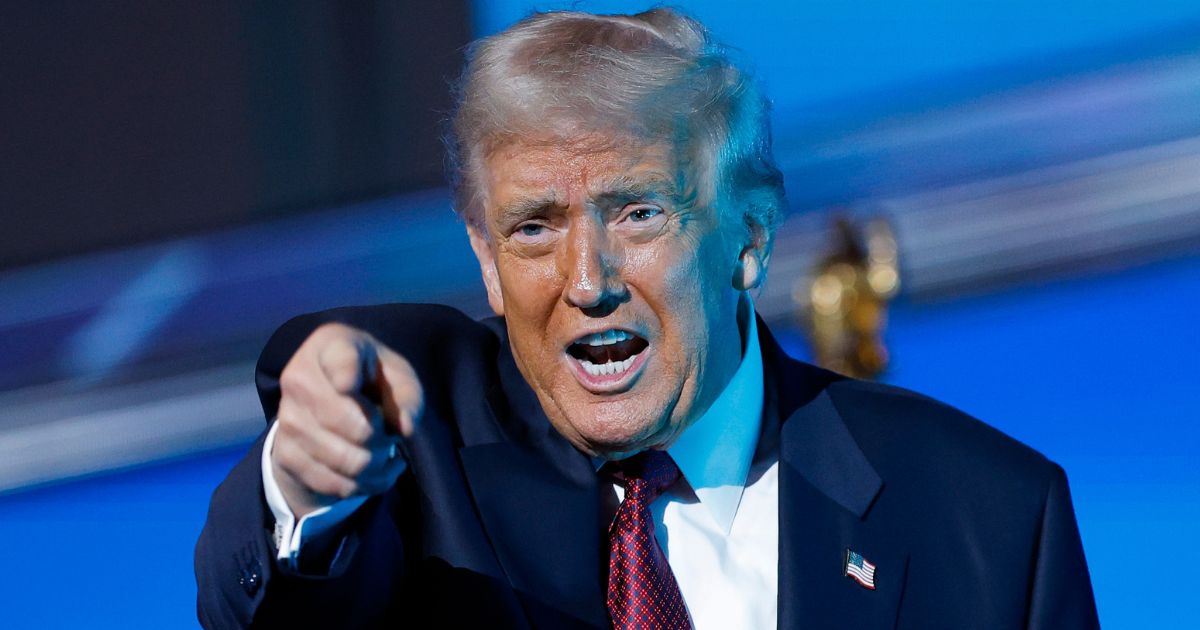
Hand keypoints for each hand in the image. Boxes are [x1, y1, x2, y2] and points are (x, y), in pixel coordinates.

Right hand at [270, 323, 422, 518]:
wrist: (326, 401)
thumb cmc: (371, 380)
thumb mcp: (397, 376)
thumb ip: (407, 396)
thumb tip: (404, 428)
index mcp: (330, 344)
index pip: (339, 360)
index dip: (345, 375)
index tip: (348, 386)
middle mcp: (299, 377)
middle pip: (353, 424)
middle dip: (383, 438)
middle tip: (387, 434)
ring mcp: (287, 417)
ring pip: (347, 460)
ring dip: (375, 464)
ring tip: (382, 453)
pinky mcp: (284, 453)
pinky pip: (334, 483)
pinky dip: (361, 485)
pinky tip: (370, 471)